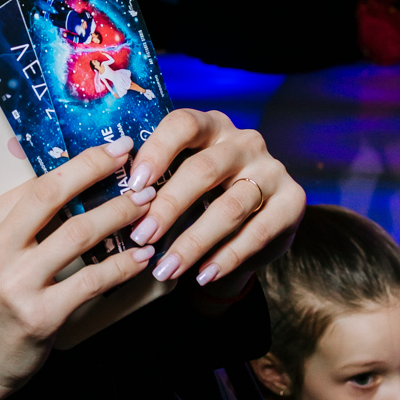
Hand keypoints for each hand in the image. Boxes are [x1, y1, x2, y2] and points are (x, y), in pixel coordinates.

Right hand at [0, 136, 161, 399]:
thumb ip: (12, 227)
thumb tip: (68, 189)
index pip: (31, 185)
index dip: (75, 164)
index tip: (107, 151)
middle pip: (51, 195)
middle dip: (95, 169)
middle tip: (130, 157)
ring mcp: (14, 285)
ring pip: (77, 234)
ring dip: (118, 213)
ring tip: (146, 203)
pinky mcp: (39, 317)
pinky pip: (90, 281)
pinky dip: (122, 265)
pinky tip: (142, 256)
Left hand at [107, 107, 304, 306]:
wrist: (253, 222)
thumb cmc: (202, 195)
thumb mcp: (181, 176)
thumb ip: (155, 179)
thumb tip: (107, 203)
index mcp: (210, 125)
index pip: (183, 124)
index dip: (157, 151)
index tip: (133, 184)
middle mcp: (244, 141)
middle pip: (203, 170)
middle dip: (168, 206)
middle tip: (142, 237)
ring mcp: (271, 169)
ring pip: (230, 207)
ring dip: (194, 242)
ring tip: (166, 269)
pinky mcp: (292, 201)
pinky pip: (257, 232)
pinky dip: (226, 258)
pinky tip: (202, 275)